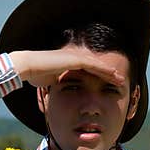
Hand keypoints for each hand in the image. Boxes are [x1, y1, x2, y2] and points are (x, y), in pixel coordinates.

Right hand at [9, 45, 125, 88]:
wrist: (28, 66)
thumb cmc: (35, 74)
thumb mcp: (51, 81)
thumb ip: (59, 84)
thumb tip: (60, 92)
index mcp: (69, 63)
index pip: (89, 69)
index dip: (100, 76)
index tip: (109, 83)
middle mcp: (74, 57)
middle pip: (96, 66)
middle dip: (109, 73)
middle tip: (120, 80)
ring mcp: (75, 57)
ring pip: (98, 65)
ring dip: (110, 72)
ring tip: (120, 79)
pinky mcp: (75, 60)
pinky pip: (94, 65)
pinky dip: (104, 70)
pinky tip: (113, 75)